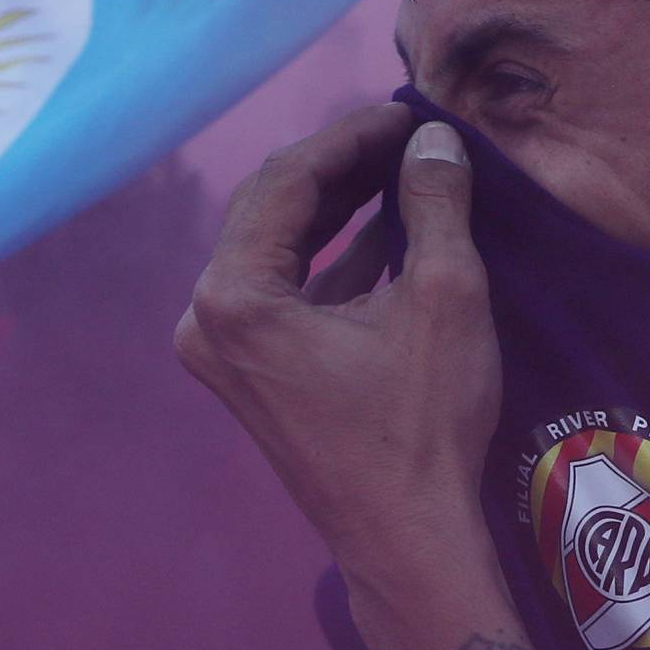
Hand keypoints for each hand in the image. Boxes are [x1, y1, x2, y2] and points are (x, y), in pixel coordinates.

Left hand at [176, 105, 502, 591]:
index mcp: (233, 296)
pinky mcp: (249, 376)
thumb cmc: (424, 423)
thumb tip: (434, 138)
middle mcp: (207, 318)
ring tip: (403, 172)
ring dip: (339, 211)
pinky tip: (386, 233)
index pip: (287, 181)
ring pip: (278, 251)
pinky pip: (286, 294)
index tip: (408, 111)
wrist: (407, 538)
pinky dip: (332, 261)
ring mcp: (222, 352)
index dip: (351, 137)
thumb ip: (433, 204)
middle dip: (341, 168)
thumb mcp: (443, 297)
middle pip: (272, 210)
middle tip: (407, 135)